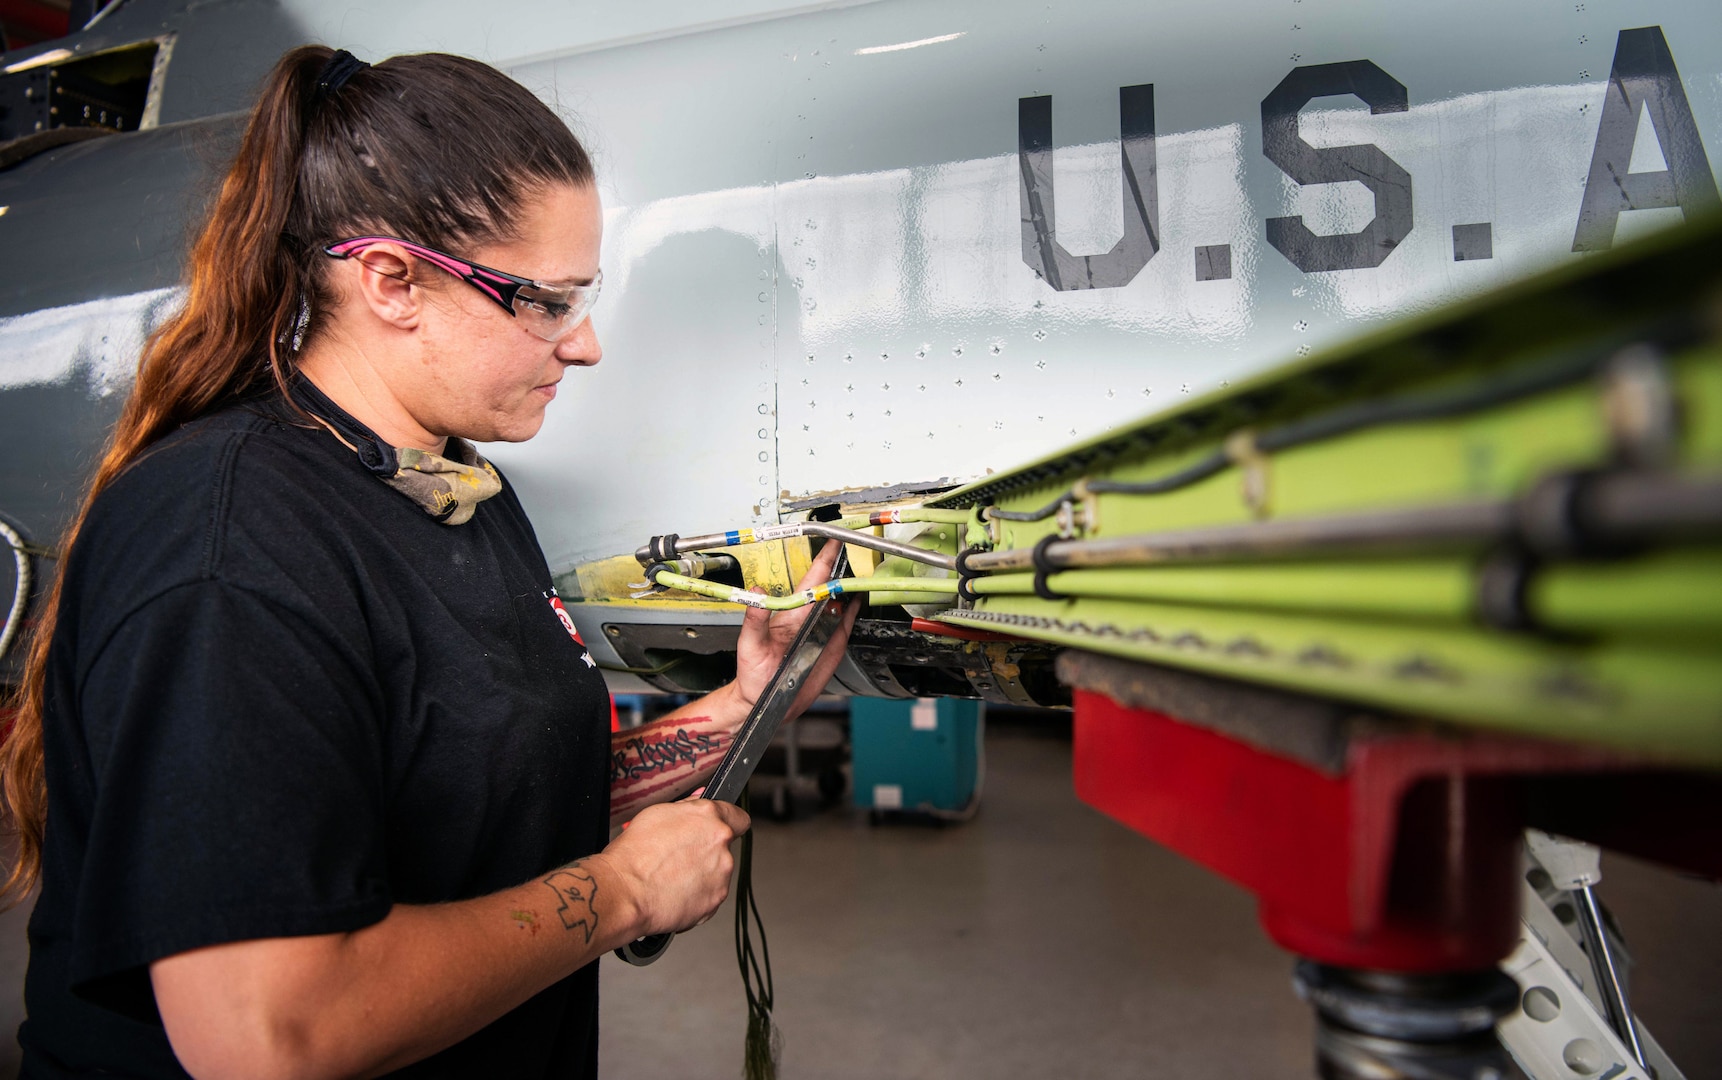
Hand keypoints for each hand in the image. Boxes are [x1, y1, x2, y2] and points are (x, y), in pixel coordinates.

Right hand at [600, 797, 751, 934]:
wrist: (624, 892)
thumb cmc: (634, 855)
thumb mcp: (658, 813)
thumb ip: (687, 807)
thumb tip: (699, 802)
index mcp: (711, 819)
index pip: (738, 817)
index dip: (727, 822)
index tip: (716, 829)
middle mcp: (722, 846)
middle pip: (724, 847)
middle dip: (706, 850)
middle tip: (679, 856)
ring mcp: (721, 876)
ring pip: (717, 872)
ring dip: (701, 873)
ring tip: (671, 876)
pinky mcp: (714, 901)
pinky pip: (709, 895)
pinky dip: (696, 895)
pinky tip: (673, 892)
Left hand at [733, 540, 861, 717]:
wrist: (764, 701)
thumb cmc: (752, 673)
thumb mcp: (750, 646)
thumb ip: (754, 620)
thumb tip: (756, 592)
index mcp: (790, 614)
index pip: (810, 581)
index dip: (822, 561)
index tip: (832, 542)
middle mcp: (808, 619)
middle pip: (830, 587)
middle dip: (843, 565)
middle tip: (856, 545)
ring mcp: (822, 631)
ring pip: (841, 603)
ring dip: (853, 585)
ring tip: (865, 565)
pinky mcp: (831, 646)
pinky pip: (846, 624)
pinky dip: (856, 610)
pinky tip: (861, 596)